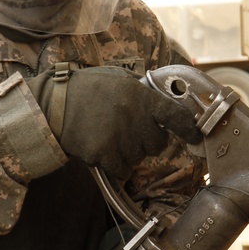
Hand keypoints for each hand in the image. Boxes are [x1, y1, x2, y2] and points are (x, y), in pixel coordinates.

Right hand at [29, 65, 201, 178]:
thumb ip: (142, 94)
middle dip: (146, 140)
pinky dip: (114, 164)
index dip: (189, 128)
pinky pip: (122, 169)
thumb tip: (163, 108)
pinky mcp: (105, 155)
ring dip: (128, 152)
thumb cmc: (85, 90)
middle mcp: (135, 118)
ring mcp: (120, 138)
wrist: (53, 105)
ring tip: (107, 135)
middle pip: (157, 143)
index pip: (175, 115)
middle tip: (126, 129)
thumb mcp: (118, 80)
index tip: (195, 135)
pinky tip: (101, 149)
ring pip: (138, 157)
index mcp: (141, 96)